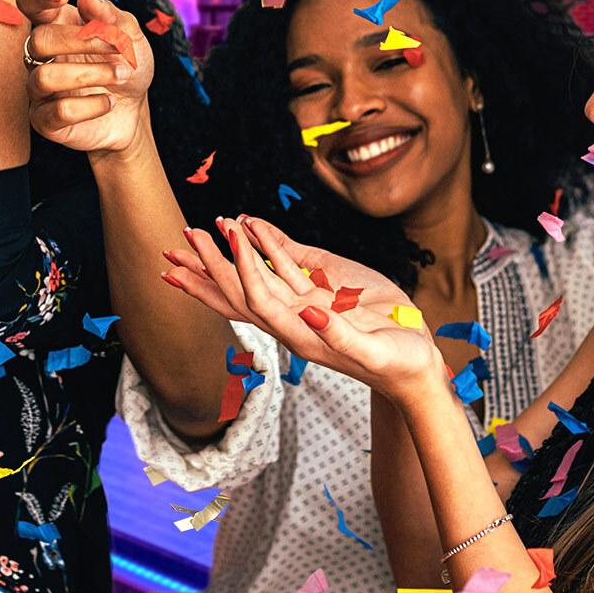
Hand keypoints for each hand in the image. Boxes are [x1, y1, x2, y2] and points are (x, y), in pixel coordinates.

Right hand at [20, 0, 151, 155]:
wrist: (133, 110)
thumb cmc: (126, 65)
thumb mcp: (130, 37)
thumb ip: (112, 17)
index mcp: (56, 25)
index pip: (28, 3)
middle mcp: (41, 56)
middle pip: (39, 40)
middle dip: (81, 41)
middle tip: (118, 48)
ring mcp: (39, 88)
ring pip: (46, 77)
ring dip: (90, 74)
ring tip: (122, 75)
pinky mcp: (45, 120)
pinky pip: (59, 111)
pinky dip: (91, 105)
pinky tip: (109, 102)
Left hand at [165, 213, 448, 404]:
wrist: (413, 368)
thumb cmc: (397, 364)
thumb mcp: (374, 354)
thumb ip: (340, 337)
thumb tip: (310, 313)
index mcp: (300, 334)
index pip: (258, 300)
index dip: (242, 270)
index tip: (231, 237)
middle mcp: (293, 317)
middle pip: (239, 289)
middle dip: (209, 264)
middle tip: (180, 238)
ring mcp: (304, 300)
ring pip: (257, 272)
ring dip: (227, 252)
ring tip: (198, 230)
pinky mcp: (323, 287)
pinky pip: (287, 261)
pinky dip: (266, 241)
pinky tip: (249, 224)